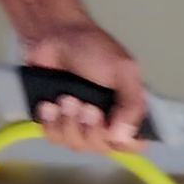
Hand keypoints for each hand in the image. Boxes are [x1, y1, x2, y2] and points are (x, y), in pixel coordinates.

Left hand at [19, 7, 147, 151]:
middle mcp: (104, 121)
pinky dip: (51, 123)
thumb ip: (131, 104)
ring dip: (70, 123)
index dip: (124, 144)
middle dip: (91, 129)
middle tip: (85, 106)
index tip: (112, 130)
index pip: (133, 144)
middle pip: (102, 148)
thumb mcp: (123, 71)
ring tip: (66, 98)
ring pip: (77, 144)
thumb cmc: (92, 48)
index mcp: (125, 110)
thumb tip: (123, 137)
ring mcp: (77, 123)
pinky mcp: (53, 121)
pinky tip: (49, 104)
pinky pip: (54, 137)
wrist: (54, 35)